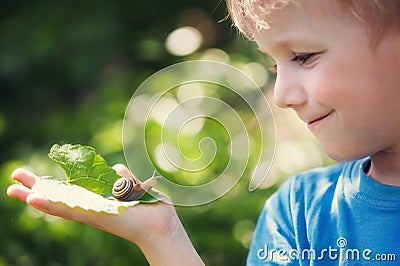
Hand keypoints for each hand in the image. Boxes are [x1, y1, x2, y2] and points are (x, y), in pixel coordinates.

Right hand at [7, 165, 203, 265]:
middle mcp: (89, 207)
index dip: (49, 185)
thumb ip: (122, 176)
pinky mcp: (94, 216)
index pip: (67, 191)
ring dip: (34, 196)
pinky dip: (50, 205)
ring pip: (56, 205)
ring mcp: (90, 212)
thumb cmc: (148, 206)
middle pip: (56, 197)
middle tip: (13, 180)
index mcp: (96, 199)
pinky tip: (33, 199)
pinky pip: (69, 210)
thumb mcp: (132, 185)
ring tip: (12, 189)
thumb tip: (116, 167)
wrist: (160, 221)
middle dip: (35, 189)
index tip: (31, 177)